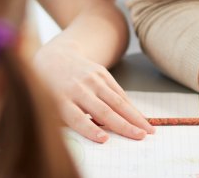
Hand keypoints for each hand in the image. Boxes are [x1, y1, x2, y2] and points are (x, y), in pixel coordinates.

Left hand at [33, 42, 152, 142]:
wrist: (55, 58)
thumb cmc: (51, 90)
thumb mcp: (50, 107)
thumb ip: (69, 122)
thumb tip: (98, 136)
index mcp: (61, 100)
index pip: (77, 117)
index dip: (90, 129)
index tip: (104, 139)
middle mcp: (78, 88)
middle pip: (103, 110)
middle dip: (123, 125)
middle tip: (140, 137)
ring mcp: (91, 79)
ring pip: (116, 100)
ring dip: (134, 116)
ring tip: (148, 130)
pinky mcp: (101, 73)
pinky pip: (118, 92)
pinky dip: (130, 106)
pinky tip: (140, 117)